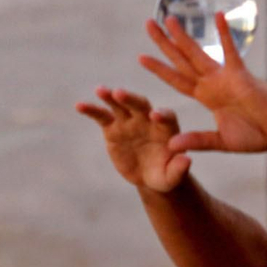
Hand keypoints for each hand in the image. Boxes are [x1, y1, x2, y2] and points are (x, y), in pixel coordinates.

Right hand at [76, 87, 191, 192]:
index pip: (166, 116)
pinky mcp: (112, 128)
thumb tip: (186, 160)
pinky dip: (91, 110)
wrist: (148, 176)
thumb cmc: (164, 175)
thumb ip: (179, 169)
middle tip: (120, 93)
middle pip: (140, 105)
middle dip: (131, 99)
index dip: (162, 115)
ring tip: (101, 90)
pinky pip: (101, 116)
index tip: (155, 115)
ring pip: (120, 105)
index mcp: (167, 127)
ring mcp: (129, 121)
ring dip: (110, 96)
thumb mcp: (172, 176)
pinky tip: (80, 106)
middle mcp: (148, 118)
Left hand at [138, 12, 266, 156]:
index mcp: (209, 97)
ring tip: (168, 19)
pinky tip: (218, 15)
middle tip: (147, 23)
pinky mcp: (242, 78)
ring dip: (183, 37)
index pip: (178, 80)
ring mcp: (227, 78)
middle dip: (164, 44)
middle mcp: (215, 83)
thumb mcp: (222, 142)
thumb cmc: (261, 134)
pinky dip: (224, 35)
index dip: (160, 69)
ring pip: (198, 55)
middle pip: (183, 61)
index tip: (141, 57)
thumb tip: (171, 144)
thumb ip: (198, 140)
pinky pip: (231, 53)